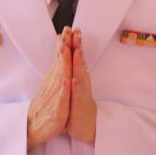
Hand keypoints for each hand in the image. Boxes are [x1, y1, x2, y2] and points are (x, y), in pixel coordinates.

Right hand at [27, 35, 72, 148]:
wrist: (32, 127)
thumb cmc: (44, 107)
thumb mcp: (52, 87)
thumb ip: (56, 71)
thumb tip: (60, 56)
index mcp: (54, 80)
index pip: (59, 58)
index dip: (64, 43)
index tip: (67, 29)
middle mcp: (53, 85)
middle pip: (60, 63)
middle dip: (64, 46)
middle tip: (67, 31)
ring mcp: (54, 96)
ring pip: (60, 77)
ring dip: (64, 62)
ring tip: (66, 49)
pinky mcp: (56, 110)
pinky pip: (60, 98)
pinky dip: (63, 89)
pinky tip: (66, 81)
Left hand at [63, 28, 97, 145]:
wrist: (84, 125)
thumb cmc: (77, 104)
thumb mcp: (73, 84)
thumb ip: (73, 69)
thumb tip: (72, 54)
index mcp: (78, 76)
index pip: (75, 57)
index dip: (73, 43)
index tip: (71, 29)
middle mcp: (81, 82)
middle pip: (79, 63)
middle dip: (78, 48)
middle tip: (77, 34)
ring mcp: (81, 93)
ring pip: (80, 76)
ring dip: (78, 64)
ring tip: (77, 51)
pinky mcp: (79, 105)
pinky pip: (77, 95)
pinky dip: (75, 88)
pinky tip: (73, 80)